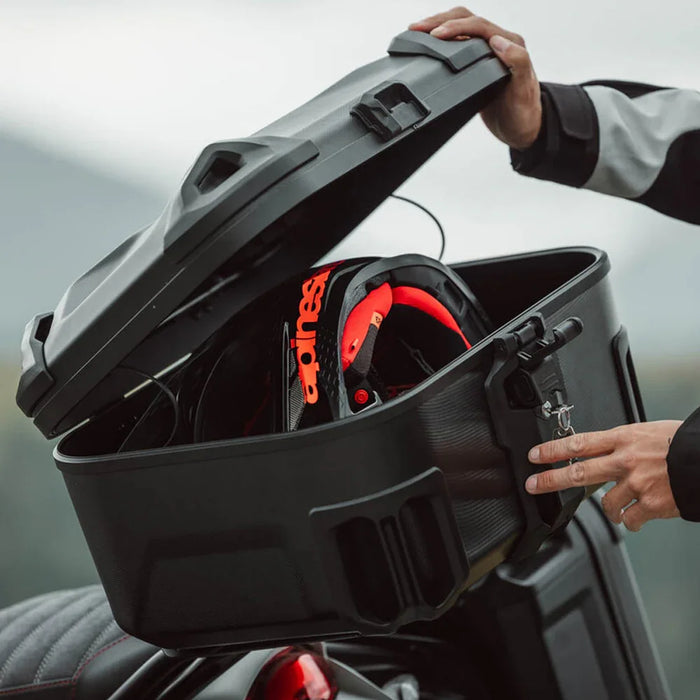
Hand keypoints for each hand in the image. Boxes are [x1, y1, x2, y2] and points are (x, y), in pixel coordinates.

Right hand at [409, 7, 541, 149]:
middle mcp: (500, 43)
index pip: (479, 25)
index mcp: (511, 44)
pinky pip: (458, 44)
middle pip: (466, 19)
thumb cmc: (523, 113)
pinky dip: (441, 40)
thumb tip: (499, 42)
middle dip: (440, 20)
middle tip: (418, 28)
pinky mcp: (478, 63)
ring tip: (417, 31)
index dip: (455, 27)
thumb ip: (517, 61)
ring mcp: (487, 52)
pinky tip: (428, 44)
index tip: (436, 34)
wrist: (521, 129)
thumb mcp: (523, 91)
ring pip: (460, 28)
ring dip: (438, 25)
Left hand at [526, 421, 682, 531]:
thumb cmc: (681, 443)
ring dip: (607, 509)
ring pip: (605, 503)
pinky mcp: (652, 505)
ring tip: (615, 508)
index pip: (579, 443)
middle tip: (533, 485)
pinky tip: (637, 516)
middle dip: (550, 480)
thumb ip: (620, 444)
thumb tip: (599, 452)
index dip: (552, 450)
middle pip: (578, 472)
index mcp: (624, 438)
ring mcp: (637, 484)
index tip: (535, 455)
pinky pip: (630, 520)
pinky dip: (631, 520)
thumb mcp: (645, 432)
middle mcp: (626, 460)